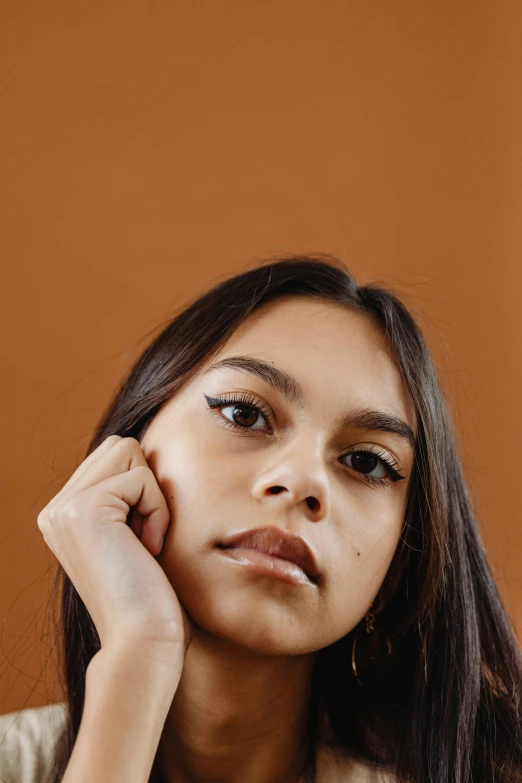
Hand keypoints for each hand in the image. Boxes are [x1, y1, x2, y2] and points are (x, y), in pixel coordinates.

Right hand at [37, 435, 193, 662]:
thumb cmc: (151, 597)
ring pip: (129, 452)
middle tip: (144, 539)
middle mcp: (55, 509)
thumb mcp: (132, 538)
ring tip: (144, 543)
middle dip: (147, 486)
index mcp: (63, 515)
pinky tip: (147, 551)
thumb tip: (138, 451)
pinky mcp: (84, 509)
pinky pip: (141, 478)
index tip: (141, 541)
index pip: (114, 457)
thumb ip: (123, 499)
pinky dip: (157, 512)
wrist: (142, 642)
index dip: (144, 490)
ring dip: (152, 497)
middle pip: (121, 446)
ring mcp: (64, 508)